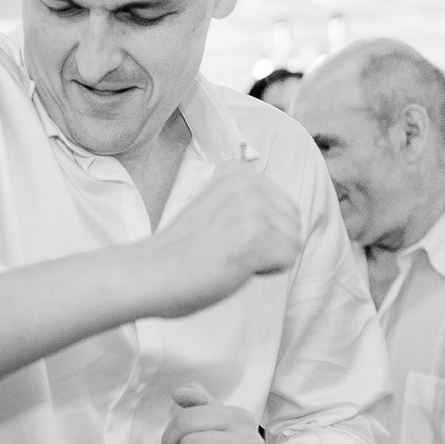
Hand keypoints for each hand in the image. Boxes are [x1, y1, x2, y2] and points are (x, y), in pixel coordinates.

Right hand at [138, 163, 300, 318]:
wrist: (151, 272)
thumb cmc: (181, 250)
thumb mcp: (216, 206)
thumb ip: (246, 201)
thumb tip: (287, 214)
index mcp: (237, 171)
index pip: (283, 205)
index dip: (260, 230)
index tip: (225, 235)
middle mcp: (248, 182)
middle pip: (293, 221)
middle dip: (270, 243)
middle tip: (230, 250)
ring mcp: (252, 207)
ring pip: (293, 241)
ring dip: (268, 258)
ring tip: (232, 258)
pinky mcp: (256, 234)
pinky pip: (288, 258)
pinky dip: (267, 271)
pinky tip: (237, 267)